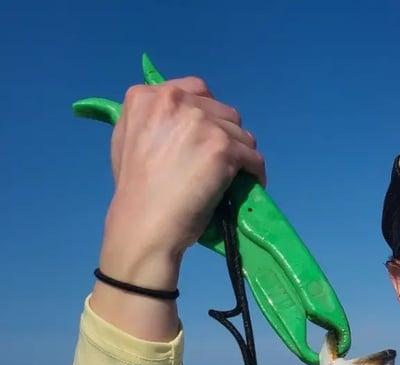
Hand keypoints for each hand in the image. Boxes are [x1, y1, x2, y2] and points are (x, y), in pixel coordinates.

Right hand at [100, 76, 266, 289]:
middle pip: (223, 111)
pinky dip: (255, 172)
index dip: (208, 114)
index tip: (210, 135)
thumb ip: (151, 121)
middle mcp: (174, 100)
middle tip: (224, 162)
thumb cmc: (135, 193)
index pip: (196, 90)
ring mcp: (201, 123)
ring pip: (242, 133)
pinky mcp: (222, 147)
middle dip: (227, 135)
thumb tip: (175, 120)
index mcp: (146, 96)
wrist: (145, 223)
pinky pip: (253, 157)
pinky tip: (250, 185)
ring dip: (242, 154)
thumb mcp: (127, 141)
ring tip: (237, 176)